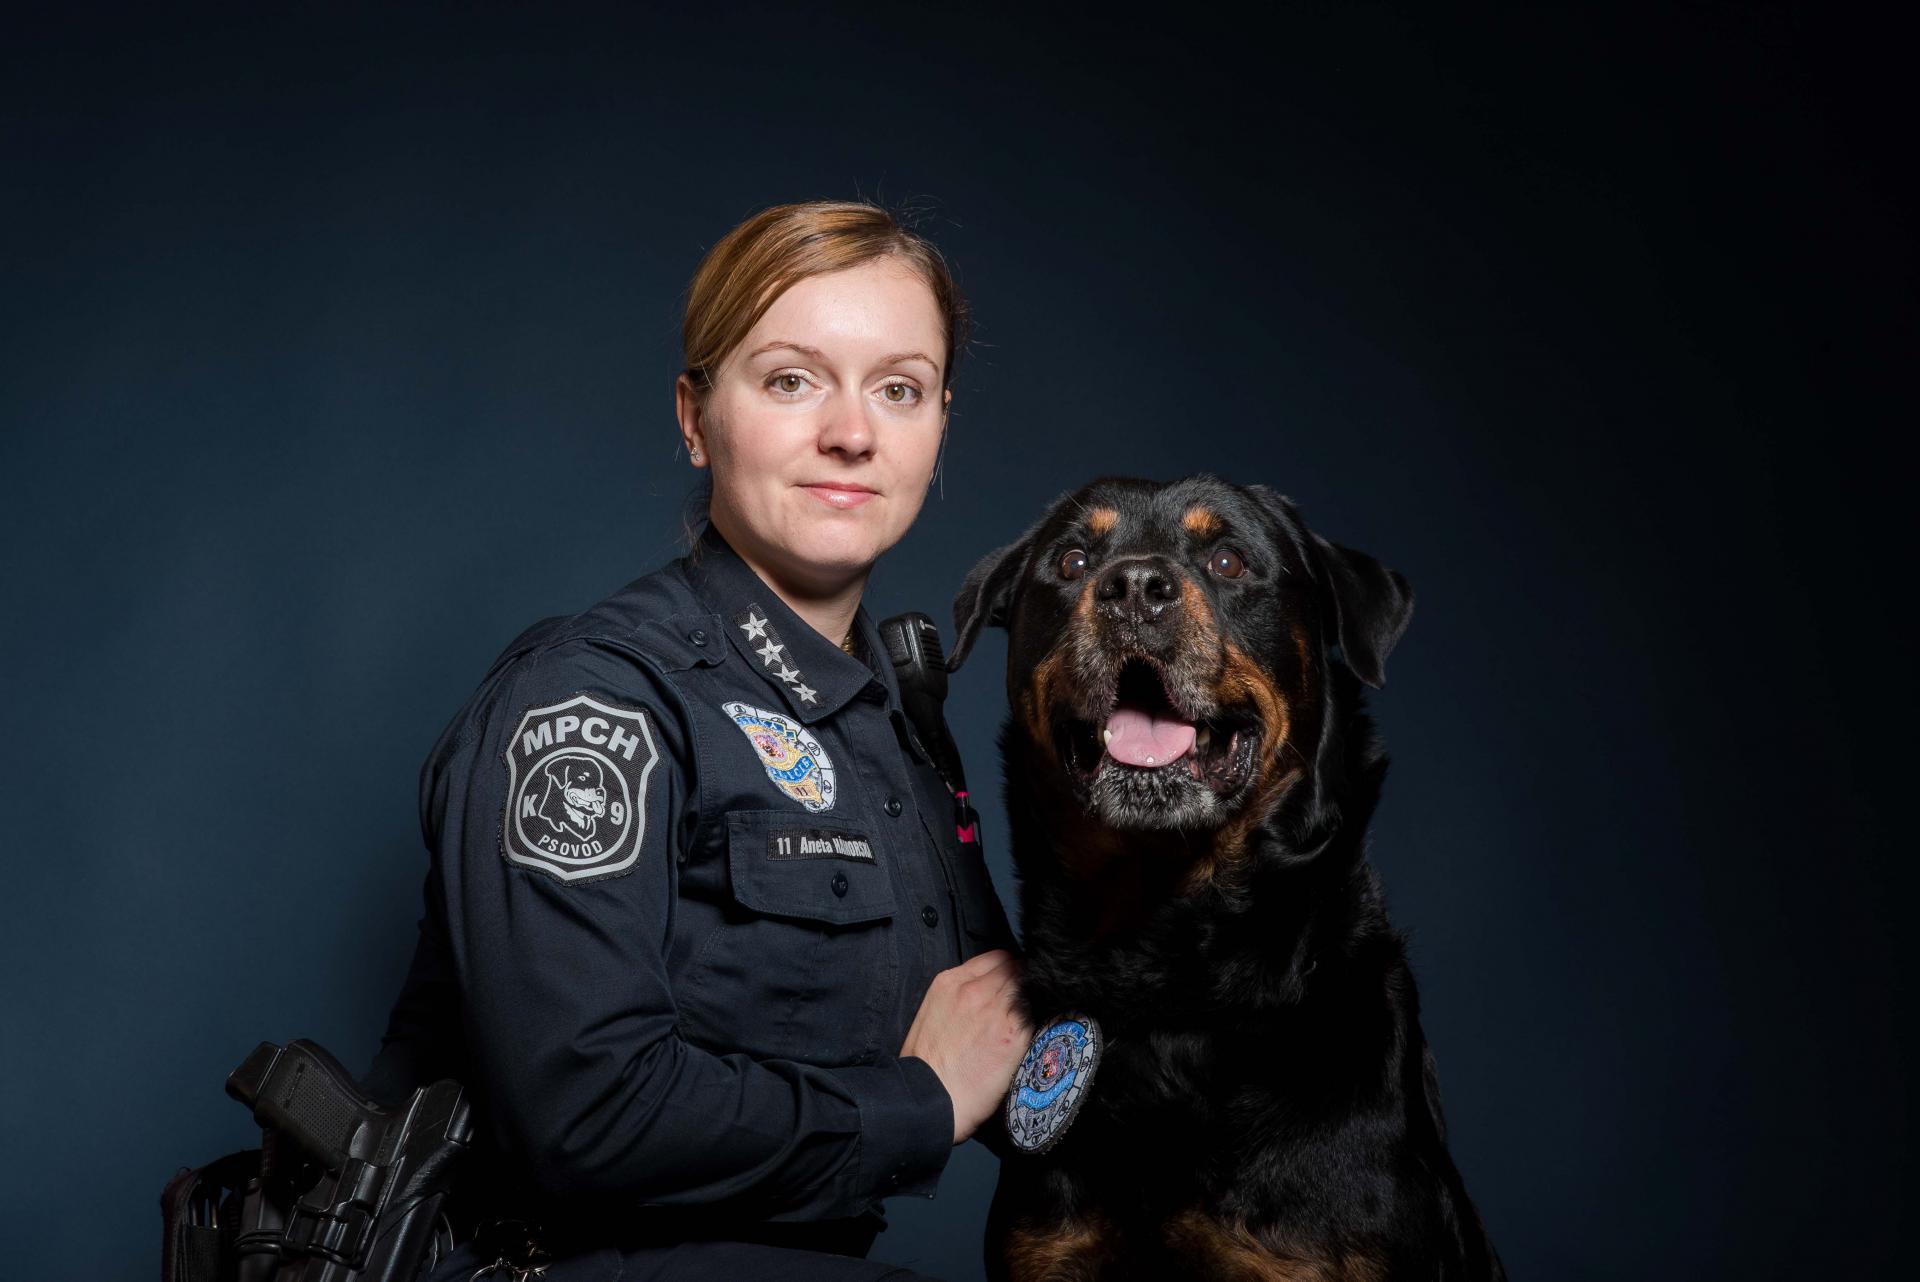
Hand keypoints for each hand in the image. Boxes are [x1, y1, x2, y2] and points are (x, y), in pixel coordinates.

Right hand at [899, 948, 1032, 1144]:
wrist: (929, 1098)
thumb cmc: (924, 1066)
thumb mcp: (930, 1014)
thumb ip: (956, 997)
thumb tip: (980, 995)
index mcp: (950, 983)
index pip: (996, 958)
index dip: (1008, 969)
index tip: (1011, 981)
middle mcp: (975, 990)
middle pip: (1016, 969)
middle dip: (1022, 981)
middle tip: (1023, 1001)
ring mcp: (997, 1009)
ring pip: (1028, 988)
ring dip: (1031, 1000)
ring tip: (1028, 1017)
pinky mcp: (1014, 1033)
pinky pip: (1036, 1013)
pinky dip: (1037, 1019)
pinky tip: (1031, 1034)